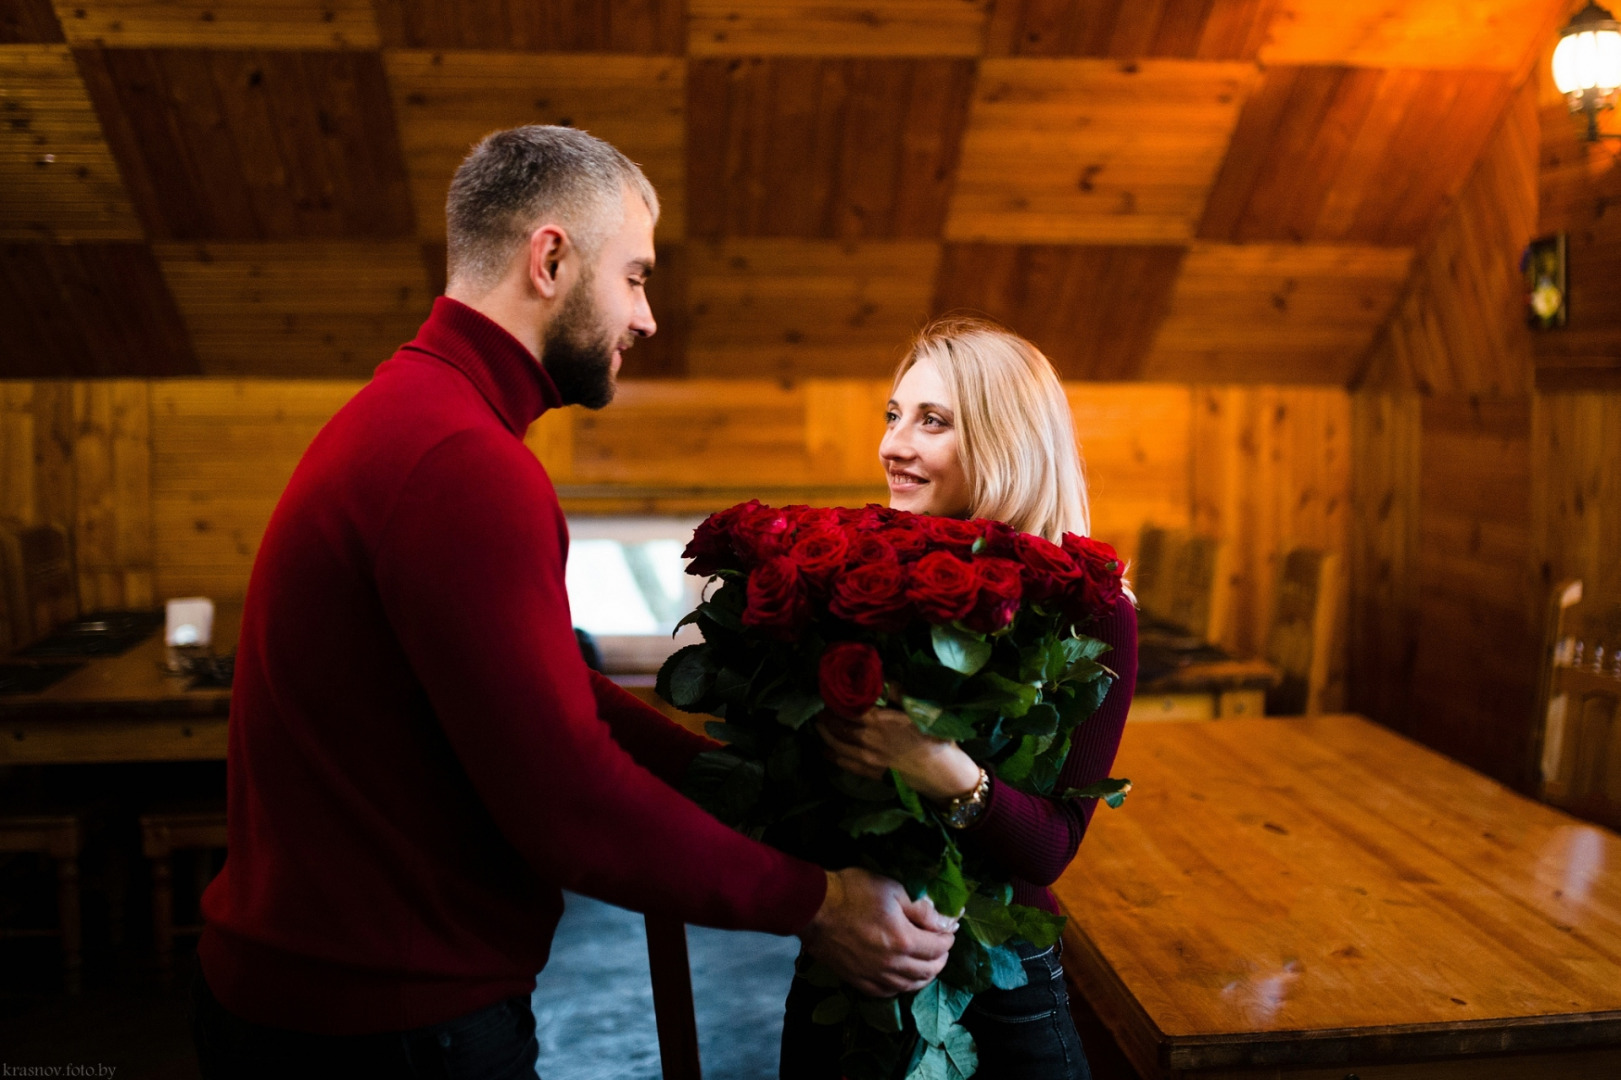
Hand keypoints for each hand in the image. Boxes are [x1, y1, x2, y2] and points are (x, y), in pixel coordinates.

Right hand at [800, 868, 956, 996]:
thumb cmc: (853, 892)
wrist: (815, 908)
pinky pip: (888, 992)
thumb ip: (921, 909)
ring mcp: (875, 976)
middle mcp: (893, 965)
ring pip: (910, 985)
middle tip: (941, 948)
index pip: (939, 948)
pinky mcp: (859, 982)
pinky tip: (902, 977)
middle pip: (929, 971)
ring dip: (924, 975)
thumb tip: (943, 922)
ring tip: (927, 964)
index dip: (948, 939)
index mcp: (904, 941)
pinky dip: (901, 986)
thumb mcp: (893, 890)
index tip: (948, 931)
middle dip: (941, 959)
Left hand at [817, 707, 980, 802]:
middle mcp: (866, 739)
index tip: (828, 692)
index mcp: (878, 720)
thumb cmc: (934, 738)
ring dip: (825, 733)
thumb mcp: (919, 708)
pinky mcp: (870, 772)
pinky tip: (826, 751)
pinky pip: (844, 763)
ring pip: (836, 744)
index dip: (835, 700)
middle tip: (820, 708)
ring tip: (818, 725)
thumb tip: (881, 678)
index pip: (847, 707)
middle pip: (838, 725)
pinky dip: (831, 755)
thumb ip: (897, 692)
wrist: (941, 773)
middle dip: (826, 716)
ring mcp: (866, 758)